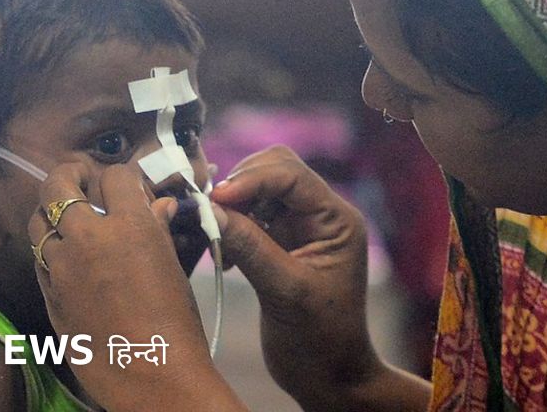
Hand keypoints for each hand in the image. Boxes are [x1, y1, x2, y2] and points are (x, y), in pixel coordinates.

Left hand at [28, 163, 244, 410]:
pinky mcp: (48, 293)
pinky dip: (50, 249)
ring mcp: (62, 266)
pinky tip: (67, 257)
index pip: (115, 175)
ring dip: (53, 212)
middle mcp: (88, 237)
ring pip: (38, 219)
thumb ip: (157, 229)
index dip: (123, 177)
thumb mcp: (173, 268)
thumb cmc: (176, 322)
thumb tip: (159, 206)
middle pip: (59, 183)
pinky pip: (38, 257)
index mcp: (130, 225)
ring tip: (70, 220)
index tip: (128, 187)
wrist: (151, 375)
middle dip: (70, 175)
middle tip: (83, 181)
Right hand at [210, 146, 384, 409]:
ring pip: (258, 190)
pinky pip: (249, 217)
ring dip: (232, 205)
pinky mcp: (278, 243)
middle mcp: (320, 216)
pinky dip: (230, 226)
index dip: (252, 179)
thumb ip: (250, 248)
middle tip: (210, 212)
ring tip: (215, 237)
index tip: (216, 199)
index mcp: (336, 220)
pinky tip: (223, 257)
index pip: (292, 175)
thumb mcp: (285, 292)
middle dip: (240, 185)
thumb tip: (210, 209)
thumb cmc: (320, 339)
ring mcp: (299, 228)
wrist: (327, 375)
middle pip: (275, 170)